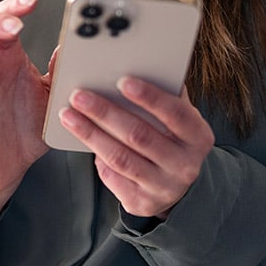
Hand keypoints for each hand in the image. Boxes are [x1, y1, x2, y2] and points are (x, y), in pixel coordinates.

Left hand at [58, 76, 214, 219]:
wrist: (177, 185)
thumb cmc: (171, 138)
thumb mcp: (178, 119)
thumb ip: (163, 95)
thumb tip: (132, 61)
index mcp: (198, 136)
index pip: (175, 113)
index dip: (150, 97)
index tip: (122, 80)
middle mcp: (185, 165)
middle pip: (139, 136)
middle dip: (105, 113)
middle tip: (79, 96)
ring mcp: (165, 187)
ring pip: (121, 158)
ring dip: (91, 134)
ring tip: (68, 115)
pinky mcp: (143, 203)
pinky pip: (114, 178)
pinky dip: (96, 159)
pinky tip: (81, 142)